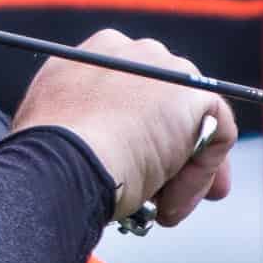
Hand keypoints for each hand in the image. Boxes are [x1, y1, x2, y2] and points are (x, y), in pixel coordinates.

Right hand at [10, 30, 237, 226]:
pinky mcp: (196, 95)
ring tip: (161, 210)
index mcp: (98, 54)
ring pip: (193, 124)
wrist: (64, 159)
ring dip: (183, 171)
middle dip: (169, 150)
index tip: (137, 167)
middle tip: (161, 195)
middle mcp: (136, 51)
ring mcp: (169, 70)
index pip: (133, 91)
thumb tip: (95, 145)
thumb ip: (81, 121)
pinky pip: (216, 138)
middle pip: (167, 104)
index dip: (138, 131)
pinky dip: (201, 176)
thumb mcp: (55, 125)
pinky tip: (170, 206)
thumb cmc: (47, 156)